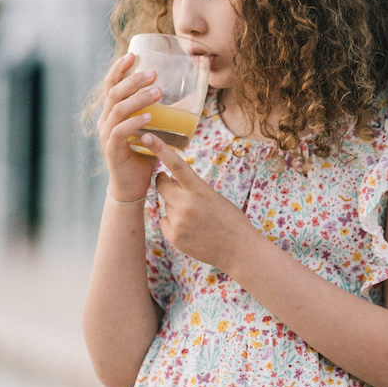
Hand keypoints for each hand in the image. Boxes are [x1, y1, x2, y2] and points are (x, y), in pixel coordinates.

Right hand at [96, 52, 161, 201]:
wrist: (132, 186)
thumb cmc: (143, 155)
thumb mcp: (154, 130)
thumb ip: (164, 114)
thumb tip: (189, 98)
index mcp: (112, 112)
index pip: (111, 85)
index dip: (120, 69)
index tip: (134, 54)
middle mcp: (106, 120)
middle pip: (114, 92)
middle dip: (133, 80)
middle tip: (153, 73)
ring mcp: (107, 135)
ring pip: (118, 109)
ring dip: (138, 98)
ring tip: (158, 92)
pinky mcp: (112, 149)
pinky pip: (121, 131)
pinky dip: (135, 122)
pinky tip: (150, 116)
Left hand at [144, 135, 259, 272]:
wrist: (240, 250)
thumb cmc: (230, 220)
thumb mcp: (214, 197)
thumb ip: (191, 188)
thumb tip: (169, 180)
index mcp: (200, 190)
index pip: (176, 164)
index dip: (160, 148)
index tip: (146, 136)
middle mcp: (186, 204)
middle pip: (161, 184)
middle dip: (165, 183)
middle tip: (176, 187)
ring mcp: (178, 221)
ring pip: (165, 204)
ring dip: (175, 207)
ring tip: (196, 219)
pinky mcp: (173, 236)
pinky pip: (164, 221)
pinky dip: (173, 223)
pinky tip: (191, 230)